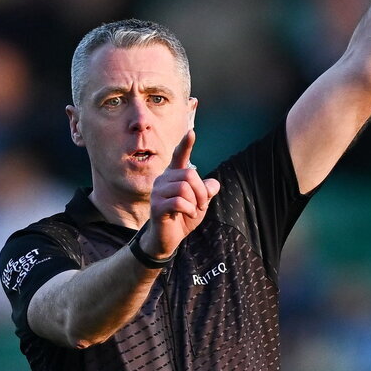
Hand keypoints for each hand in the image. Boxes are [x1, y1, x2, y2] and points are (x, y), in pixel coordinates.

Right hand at [142, 130, 219, 257]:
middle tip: (201, 204)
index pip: (179, 156)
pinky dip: (190, 209)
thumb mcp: (200, 203)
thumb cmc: (183, 217)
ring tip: (193, 210)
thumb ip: (206, 191)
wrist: (168, 238)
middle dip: (201, 191)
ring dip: (196, 202)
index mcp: (174, 175)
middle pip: (190, 174)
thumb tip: (214, 184)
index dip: (186, 144)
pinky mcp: (157, 206)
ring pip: (185, 187)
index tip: (192, 132)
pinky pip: (180, 201)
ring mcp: (158, 192)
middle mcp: (163, 180)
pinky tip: (188, 215)